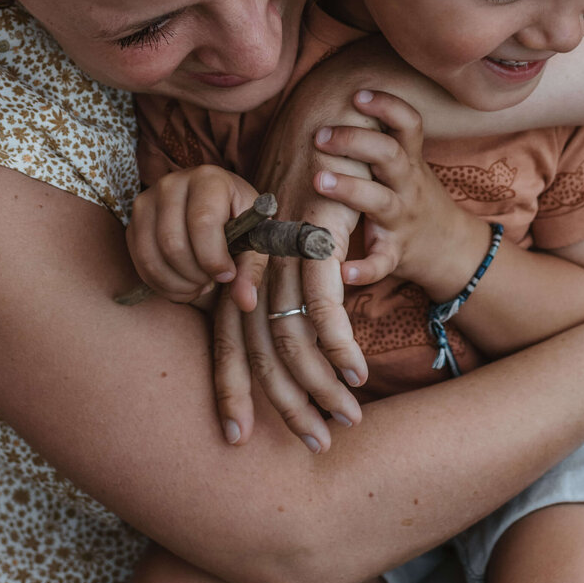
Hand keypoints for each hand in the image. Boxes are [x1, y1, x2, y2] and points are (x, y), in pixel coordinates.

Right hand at [127, 166, 264, 310]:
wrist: (215, 203)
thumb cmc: (237, 218)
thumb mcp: (252, 239)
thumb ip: (249, 269)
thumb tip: (246, 302)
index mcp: (208, 179)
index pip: (202, 222)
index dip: (213, 258)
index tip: (226, 274)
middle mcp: (172, 184)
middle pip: (173, 244)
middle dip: (195, 275)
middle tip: (212, 279)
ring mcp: (147, 202)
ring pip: (153, 258)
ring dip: (178, 284)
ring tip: (199, 283)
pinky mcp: (134, 223)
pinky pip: (140, 264)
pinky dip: (162, 284)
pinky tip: (183, 283)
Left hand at [220, 52, 383, 418]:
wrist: (327, 137)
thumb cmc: (310, 205)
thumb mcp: (284, 262)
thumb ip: (278, 304)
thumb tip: (279, 352)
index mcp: (241, 280)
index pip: (227, 347)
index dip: (232, 394)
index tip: (236, 440)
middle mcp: (254, 274)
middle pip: (258, 355)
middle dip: (286, 405)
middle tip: (313, 445)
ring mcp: (282, 261)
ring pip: (292, 339)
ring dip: (321, 384)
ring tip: (345, 416)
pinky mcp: (316, 245)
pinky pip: (326, 305)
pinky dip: (339, 343)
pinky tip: (355, 371)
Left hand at [311, 90, 486, 298]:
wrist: (451, 249)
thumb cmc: (414, 196)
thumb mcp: (407, 163)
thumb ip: (380, 136)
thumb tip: (337, 93)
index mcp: (409, 161)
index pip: (408, 124)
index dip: (387, 106)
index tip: (357, 94)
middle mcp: (407, 186)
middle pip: (389, 155)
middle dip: (355, 141)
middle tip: (320, 136)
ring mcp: (402, 220)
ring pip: (381, 202)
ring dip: (350, 190)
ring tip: (319, 182)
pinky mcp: (396, 253)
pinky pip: (382, 262)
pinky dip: (364, 269)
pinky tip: (342, 272)